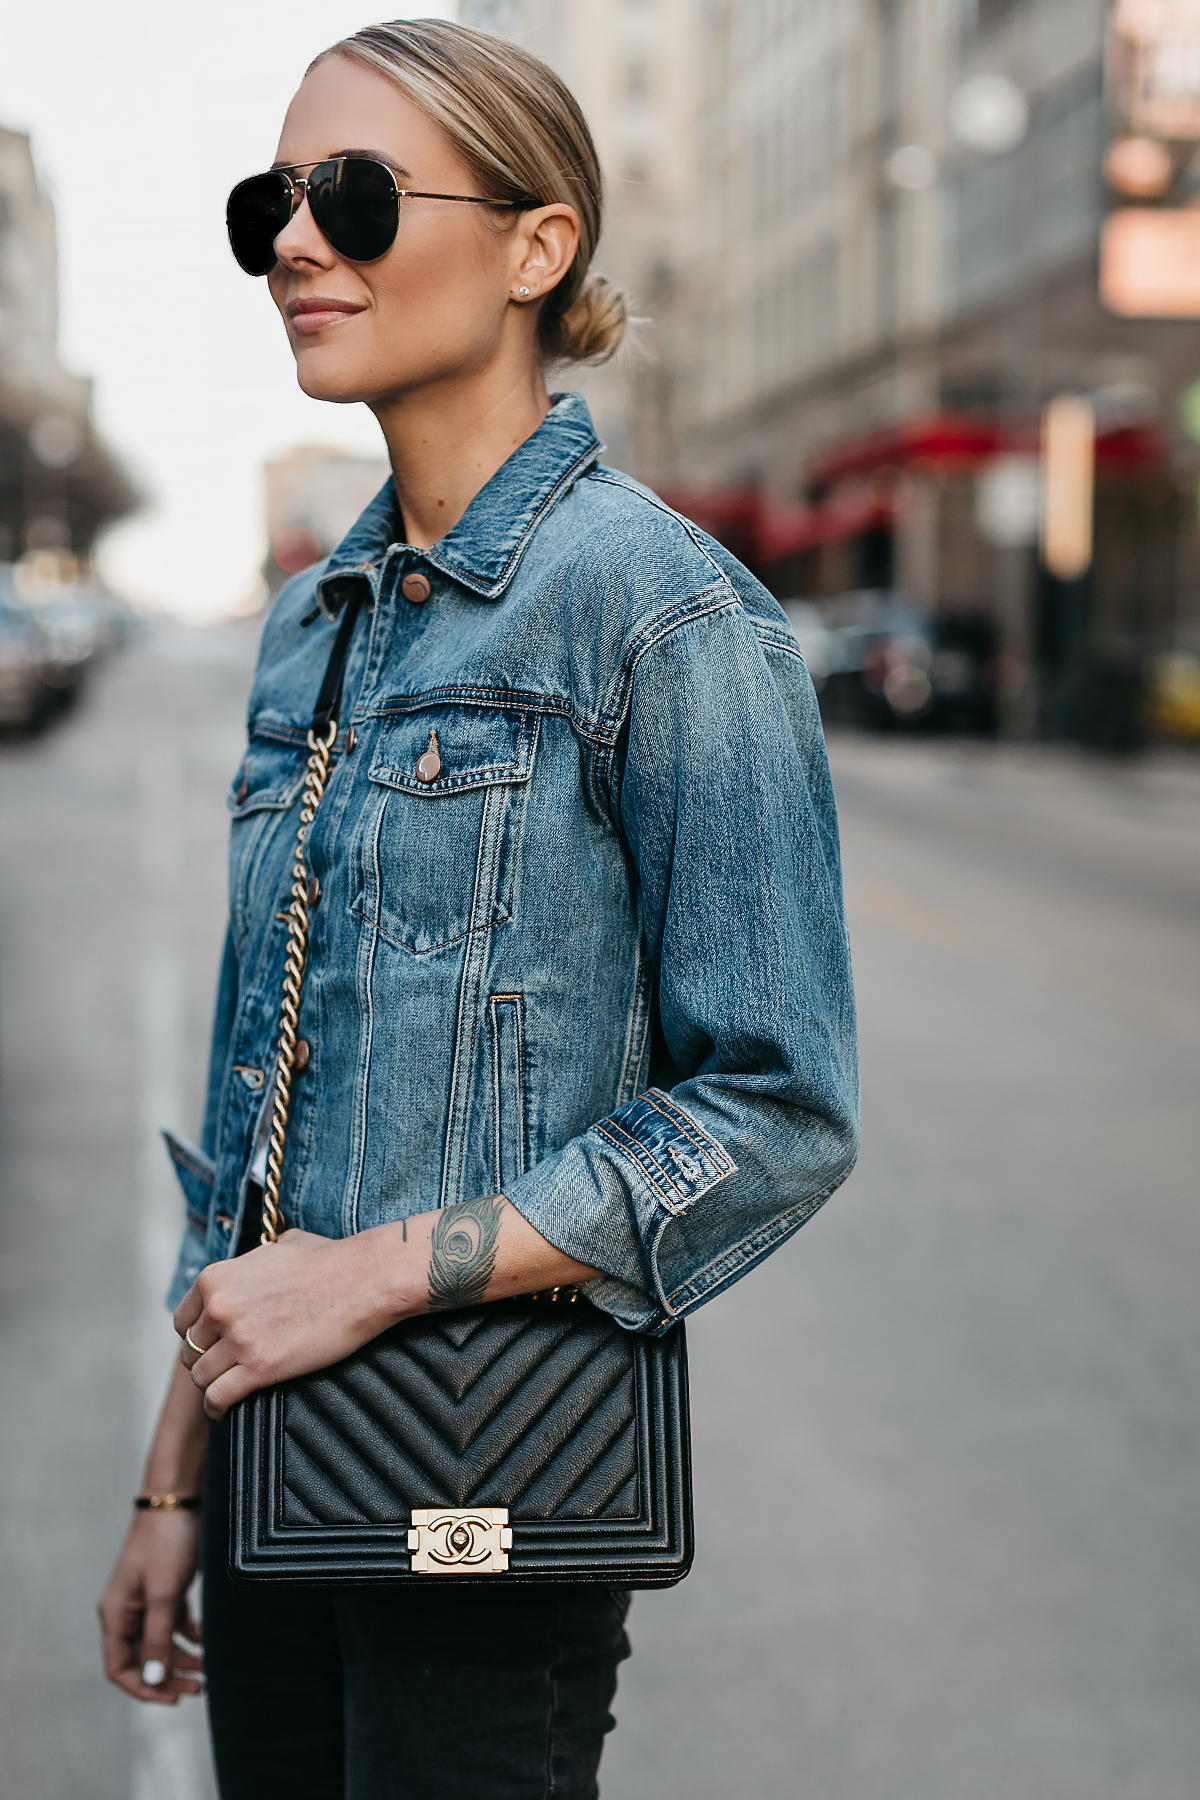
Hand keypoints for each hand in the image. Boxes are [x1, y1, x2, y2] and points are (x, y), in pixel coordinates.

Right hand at [98, 1511, 203, 1704]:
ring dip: (183, 1658)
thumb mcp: (164, 1594)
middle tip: (200, 1687)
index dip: (144, 1688)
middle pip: (143, 1659)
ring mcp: (147, 1599)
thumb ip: (157, 1638)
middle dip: (169, 1676)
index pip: (120, 1668)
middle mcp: (127, 1610)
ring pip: (161, 1642)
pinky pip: (174, 1622)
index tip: (174, 1698)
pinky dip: (190, 1634)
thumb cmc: (167, 1541)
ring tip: (209, 1668)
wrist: (179, 1496)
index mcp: (116, 1614)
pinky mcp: (167, 1587)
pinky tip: (208, 1639)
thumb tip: (152, 1679)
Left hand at [175, 1229, 394, 1418]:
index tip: (211, 1343)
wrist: (363, 1280)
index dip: (197, 1333)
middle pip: (190, 1350)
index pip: (182, 1319)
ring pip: (201, 1377)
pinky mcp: (259, 1367)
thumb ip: (252, 1261)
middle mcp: (219, 1307)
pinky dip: (216, 1408)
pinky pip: (218, 1398)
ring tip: (227, 1387)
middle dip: (206, 1359)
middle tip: (225, 1365)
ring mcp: (238, 1339)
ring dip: (213, 1384)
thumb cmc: (328, 1260)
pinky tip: (223, 1410)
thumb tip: (253, 1265)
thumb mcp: (278, 1246)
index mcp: (216, 1278)